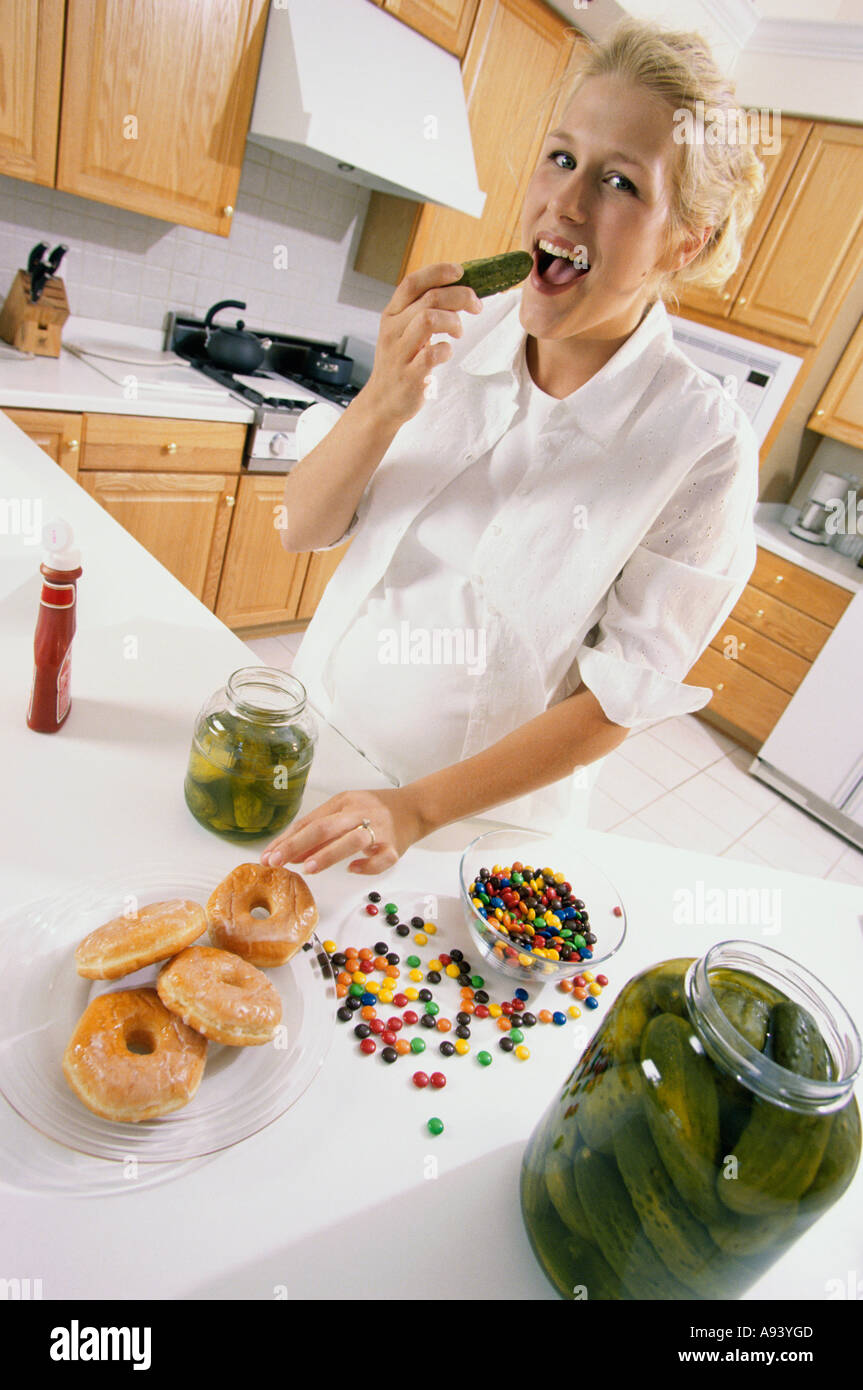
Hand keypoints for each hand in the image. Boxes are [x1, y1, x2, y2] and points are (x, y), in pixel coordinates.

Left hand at [260, 787, 426, 875]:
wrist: (415, 807)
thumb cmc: (374, 810)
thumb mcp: (344, 812)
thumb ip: (319, 831)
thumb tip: (289, 853)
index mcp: (343, 803)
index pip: (309, 822)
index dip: (287, 839)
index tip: (268, 855)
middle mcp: (359, 813)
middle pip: (324, 827)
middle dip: (298, 845)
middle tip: (277, 861)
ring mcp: (378, 829)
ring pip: (351, 840)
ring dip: (328, 853)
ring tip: (308, 867)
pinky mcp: (394, 846)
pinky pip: (381, 857)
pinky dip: (367, 865)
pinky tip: (353, 869)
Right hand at [361, 262, 481, 427]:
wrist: (382, 402)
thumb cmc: (400, 363)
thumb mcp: (403, 331)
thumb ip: (422, 311)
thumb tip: (458, 291)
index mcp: (391, 315)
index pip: (412, 282)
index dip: (438, 272)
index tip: (460, 271)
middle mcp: (392, 330)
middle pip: (429, 299)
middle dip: (460, 296)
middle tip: (476, 306)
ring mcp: (399, 353)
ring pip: (428, 319)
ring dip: (453, 321)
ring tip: (458, 332)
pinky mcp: (409, 376)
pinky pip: (432, 354)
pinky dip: (447, 350)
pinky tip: (447, 352)